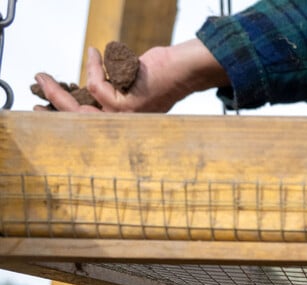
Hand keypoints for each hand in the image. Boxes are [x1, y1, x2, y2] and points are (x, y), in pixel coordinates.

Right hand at [33, 39, 229, 113]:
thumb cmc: (160, 76)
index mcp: (124, 123)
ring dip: (69, 83)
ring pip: (83, 103)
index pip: (88, 124)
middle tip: (40, 79)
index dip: (63, 115)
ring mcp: (125, 117)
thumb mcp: (130, 86)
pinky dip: (95, 65)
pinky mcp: (127, 105)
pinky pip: (96, 85)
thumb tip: (89, 86)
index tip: (42, 107)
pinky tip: (98, 53)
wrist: (183, 71)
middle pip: (78, 118)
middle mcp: (125, 125)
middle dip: (54, 99)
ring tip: (79, 60)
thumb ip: (112, 92)